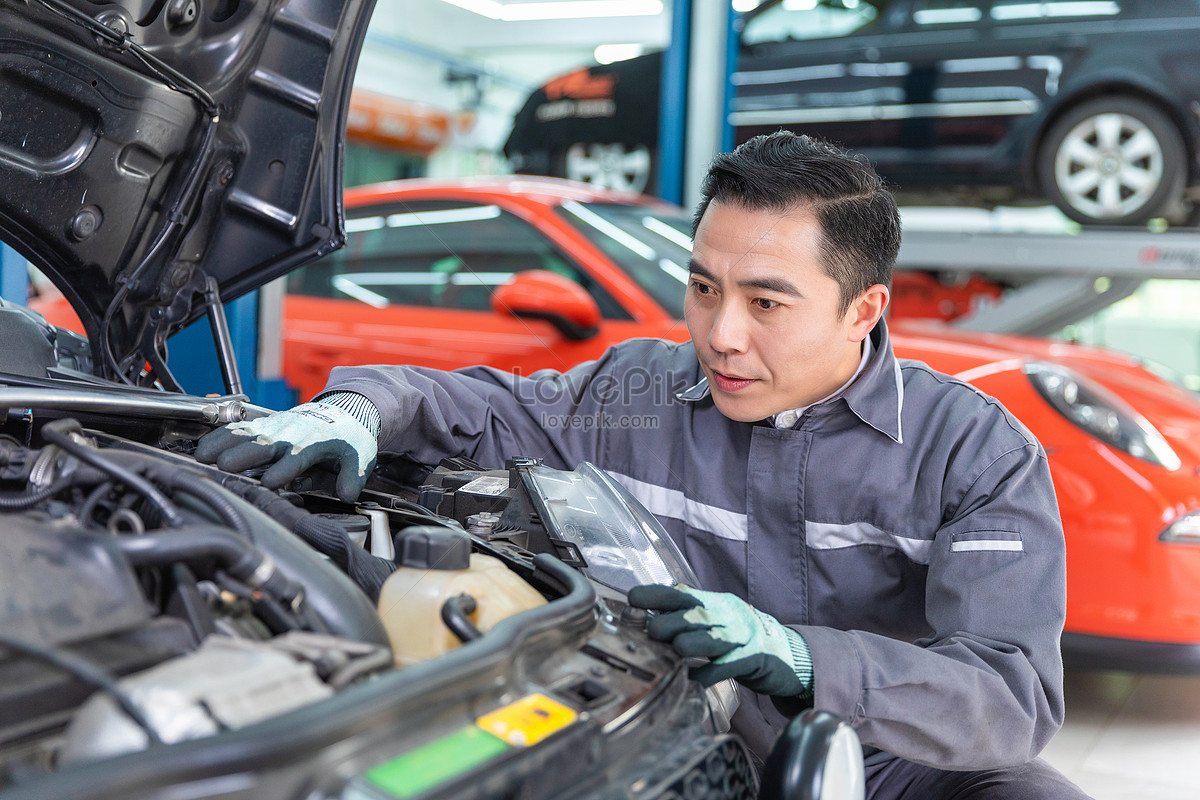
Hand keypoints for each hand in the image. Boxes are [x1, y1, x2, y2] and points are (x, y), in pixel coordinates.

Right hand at [195, 401, 377, 501]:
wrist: (344, 410)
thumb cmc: (348, 437)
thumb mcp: (359, 456)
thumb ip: (352, 475)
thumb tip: (346, 494)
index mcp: (313, 443)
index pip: (297, 456)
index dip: (284, 469)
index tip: (271, 482)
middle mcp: (290, 434)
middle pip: (264, 444)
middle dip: (244, 455)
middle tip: (225, 467)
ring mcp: (274, 427)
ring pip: (245, 433)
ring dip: (223, 443)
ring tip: (202, 457)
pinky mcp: (263, 425)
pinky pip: (238, 428)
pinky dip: (219, 436)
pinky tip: (202, 447)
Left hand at [627, 584, 811, 696]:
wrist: (787, 653)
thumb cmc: (741, 638)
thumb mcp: (716, 620)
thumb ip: (687, 617)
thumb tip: (647, 619)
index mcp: (715, 602)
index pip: (681, 593)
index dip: (656, 595)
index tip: (633, 599)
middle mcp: (728, 615)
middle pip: (695, 614)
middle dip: (669, 623)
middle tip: (651, 633)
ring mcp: (743, 637)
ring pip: (712, 637)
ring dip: (689, 644)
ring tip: (675, 651)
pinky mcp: (754, 659)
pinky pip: (728, 666)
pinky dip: (708, 673)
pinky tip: (694, 679)